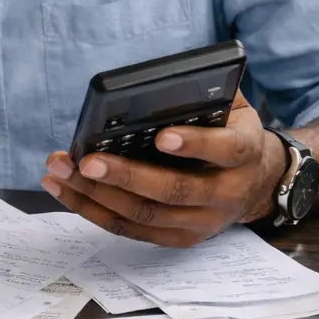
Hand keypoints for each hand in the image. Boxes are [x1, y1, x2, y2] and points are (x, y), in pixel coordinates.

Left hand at [41, 91, 287, 246]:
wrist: (257, 181)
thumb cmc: (231, 131)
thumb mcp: (232, 106)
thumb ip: (206, 93)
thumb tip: (162, 81)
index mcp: (244, 153)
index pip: (224, 149)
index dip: (195, 144)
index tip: (161, 135)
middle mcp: (226, 193)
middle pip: (173, 191)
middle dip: (125, 176)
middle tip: (85, 160)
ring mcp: (202, 222)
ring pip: (145, 214)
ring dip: (97, 195)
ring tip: (61, 171)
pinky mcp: (178, 238)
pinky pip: (131, 229)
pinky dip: (94, 211)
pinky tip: (66, 190)